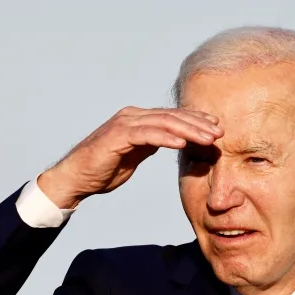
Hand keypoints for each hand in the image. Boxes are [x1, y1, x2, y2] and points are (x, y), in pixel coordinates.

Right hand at [38, 106, 222, 208]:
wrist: (76, 178)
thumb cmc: (103, 168)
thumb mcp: (134, 155)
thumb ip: (150, 145)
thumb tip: (171, 141)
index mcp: (137, 120)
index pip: (172, 116)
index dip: (195, 120)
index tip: (216, 127)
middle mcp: (132, 117)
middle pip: (172, 116)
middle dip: (198, 123)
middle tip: (219, 132)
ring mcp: (124, 124)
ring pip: (163, 123)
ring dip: (189, 129)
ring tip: (207, 137)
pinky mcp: (117, 137)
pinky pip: (146, 134)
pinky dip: (166, 137)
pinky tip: (182, 143)